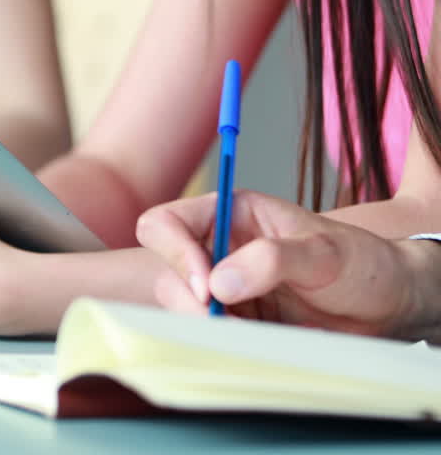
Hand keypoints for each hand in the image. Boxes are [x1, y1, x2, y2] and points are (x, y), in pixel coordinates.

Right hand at [135, 190, 424, 336]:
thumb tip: (219, 283)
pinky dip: (224, 343)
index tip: (208, 287)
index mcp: (232, 214)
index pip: (167, 224)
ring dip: (207, 326)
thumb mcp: (325, 252)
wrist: (390, 305)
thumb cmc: (363, 264)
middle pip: (168, 273)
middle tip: (224, 321)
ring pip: (181, 308)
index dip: (175, 253)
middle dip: (190, 301)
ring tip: (251, 333)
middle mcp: (219, 248)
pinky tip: (259, 342)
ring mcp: (225, 287)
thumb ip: (271, 260)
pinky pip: (207, 335)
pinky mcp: (236, 320)